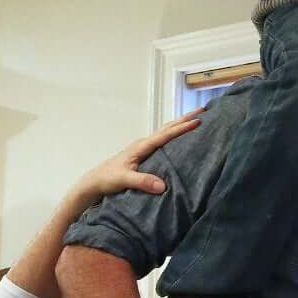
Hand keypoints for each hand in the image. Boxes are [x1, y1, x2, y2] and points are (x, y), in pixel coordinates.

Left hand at [76, 115, 200, 205]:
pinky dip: (173, 133)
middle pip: (167, 127)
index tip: (198, 121)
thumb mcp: (124, 180)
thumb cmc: (108, 178)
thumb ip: (142, 181)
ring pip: (165, 131)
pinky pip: (162, 139)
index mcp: (141, 146)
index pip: (165, 135)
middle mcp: (143, 143)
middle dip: (184, 119)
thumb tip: (163, 185)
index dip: (182, 128)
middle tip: (202, 111)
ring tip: (195, 118)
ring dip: (179, 124)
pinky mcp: (143, 153)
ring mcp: (143, 147)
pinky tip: (179, 135)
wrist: (95, 181)